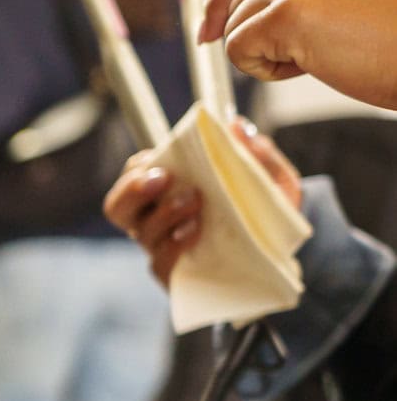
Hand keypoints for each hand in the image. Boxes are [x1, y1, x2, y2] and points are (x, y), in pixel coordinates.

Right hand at [102, 117, 302, 283]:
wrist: (282, 254)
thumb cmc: (264, 210)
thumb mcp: (271, 178)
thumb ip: (257, 152)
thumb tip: (236, 126)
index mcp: (168, 189)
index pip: (134, 173)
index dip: (139, 168)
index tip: (162, 164)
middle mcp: (155, 218)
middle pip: (118, 207)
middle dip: (133, 190)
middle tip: (162, 179)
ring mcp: (162, 247)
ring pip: (142, 232)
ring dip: (164, 213)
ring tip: (194, 203)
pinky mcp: (174, 274)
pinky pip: (160, 262)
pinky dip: (173, 246)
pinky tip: (194, 234)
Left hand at [203, 0, 396, 109]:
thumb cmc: (394, 32)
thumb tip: (224, 14)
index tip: (208, 28)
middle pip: (237, 1)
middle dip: (262, 35)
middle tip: (319, 46)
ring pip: (236, 29)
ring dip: (271, 53)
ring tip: (326, 51)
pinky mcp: (285, 13)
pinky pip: (239, 52)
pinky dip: (267, 70)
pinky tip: (313, 63)